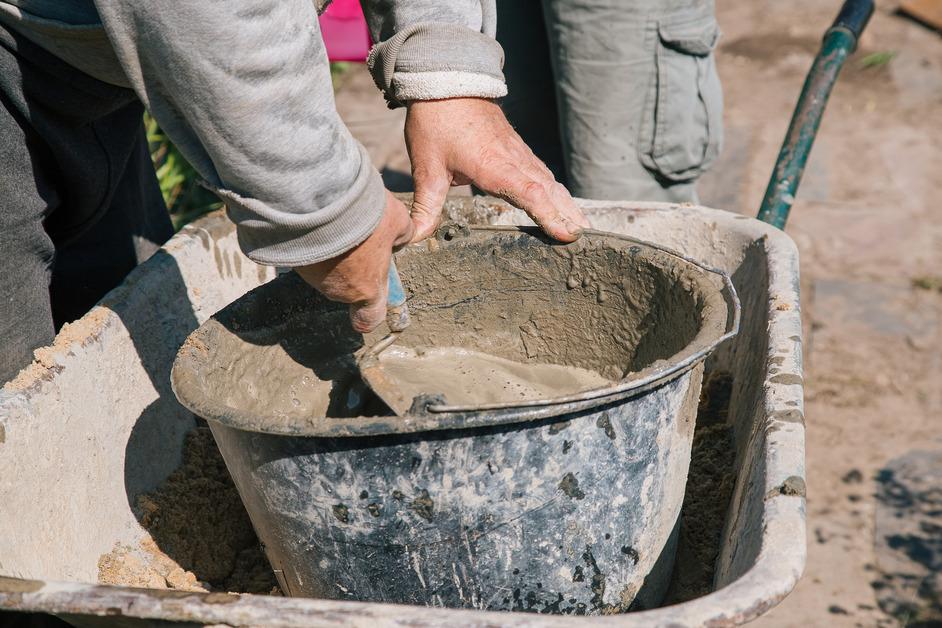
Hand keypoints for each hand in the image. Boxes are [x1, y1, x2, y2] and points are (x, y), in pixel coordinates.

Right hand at [294, 190, 413, 332]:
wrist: (316, 199)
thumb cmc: (363, 216)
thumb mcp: (397, 221)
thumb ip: (402, 237)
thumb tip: (400, 240)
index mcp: (366, 289)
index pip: (368, 320)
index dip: (371, 312)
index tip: (373, 296)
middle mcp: (336, 289)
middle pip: (348, 287)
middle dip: (354, 268)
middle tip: (359, 242)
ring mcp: (311, 275)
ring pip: (327, 268)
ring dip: (334, 251)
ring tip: (340, 221)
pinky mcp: (291, 257)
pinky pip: (308, 252)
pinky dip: (315, 240)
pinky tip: (322, 218)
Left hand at [405, 98, 590, 242]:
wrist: (445, 80)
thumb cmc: (436, 122)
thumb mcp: (426, 167)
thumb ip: (426, 206)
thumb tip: (415, 237)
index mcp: (494, 166)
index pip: (530, 194)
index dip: (549, 215)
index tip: (566, 234)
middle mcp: (513, 159)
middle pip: (549, 190)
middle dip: (568, 214)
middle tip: (585, 237)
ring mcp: (518, 152)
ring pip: (549, 180)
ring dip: (566, 203)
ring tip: (581, 225)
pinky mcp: (516, 147)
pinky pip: (542, 171)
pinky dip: (555, 189)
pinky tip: (561, 200)